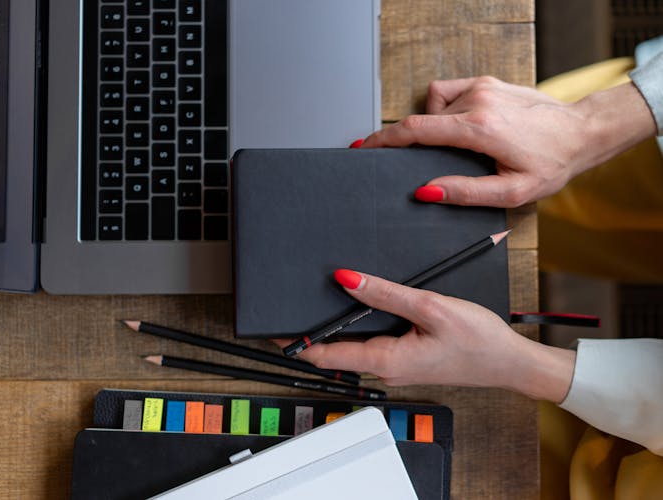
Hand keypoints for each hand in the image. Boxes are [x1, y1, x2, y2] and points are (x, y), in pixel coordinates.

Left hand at [276, 269, 575, 402]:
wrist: (509, 361)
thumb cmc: (478, 341)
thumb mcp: (430, 307)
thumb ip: (385, 293)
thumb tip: (346, 279)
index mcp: (386, 359)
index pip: (325, 356)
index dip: (295, 343)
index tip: (271, 331)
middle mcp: (386, 367)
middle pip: (336, 351)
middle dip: (312, 331)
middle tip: (292, 304)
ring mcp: (396, 364)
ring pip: (354, 345)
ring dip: (336, 327)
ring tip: (320, 299)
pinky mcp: (406, 357)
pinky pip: (372, 342)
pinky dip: (358, 326)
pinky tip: (359, 305)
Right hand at [358, 77, 656, 206]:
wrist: (580, 132)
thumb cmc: (551, 163)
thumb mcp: (512, 191)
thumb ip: (465, 193)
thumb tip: (426, 191)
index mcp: (479, 129)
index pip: (416, 130)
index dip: (384, 140)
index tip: (363, 147)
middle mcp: (477, 101)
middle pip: (421, 119)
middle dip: (407, 140)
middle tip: (410, 161)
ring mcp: (481, 87)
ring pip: (433, 105)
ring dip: (431, 125)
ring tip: (453, 147)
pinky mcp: (485, 82)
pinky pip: (447, 92)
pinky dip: (443, 109)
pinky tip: (459, 126)